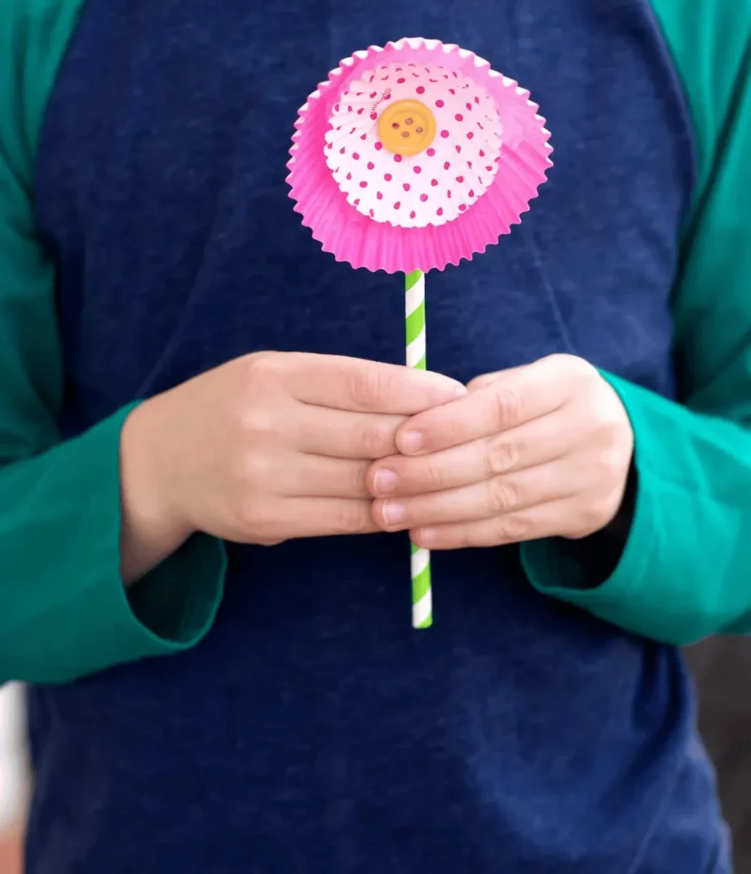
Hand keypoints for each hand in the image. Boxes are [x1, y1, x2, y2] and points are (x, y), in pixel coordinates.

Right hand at [119, 352, 464, 581]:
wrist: (161, 461)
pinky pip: (344, 519)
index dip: (420, 391)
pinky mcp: (265, 518)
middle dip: (426, 439)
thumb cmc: (234, 407)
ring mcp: (264, 474)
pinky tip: (409, 506)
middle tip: (466, 439)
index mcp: (276, 375)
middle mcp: (268, 422)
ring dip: (413, 482)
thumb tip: (421, 398)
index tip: (458, 395)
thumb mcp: (273, 374)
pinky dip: (384, 514)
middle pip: (371, 434)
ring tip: (448, 475)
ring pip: (363, 481)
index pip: (366, 382)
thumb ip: (336, 384)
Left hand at [367, 354, 633, 548]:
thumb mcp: (523, 382)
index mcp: (568, 382)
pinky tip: (424, 533)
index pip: (502, 406)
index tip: (399, 440)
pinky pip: (512, 529)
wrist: (616, 440)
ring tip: (390, 513)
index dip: (448, 426)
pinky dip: (462, 533)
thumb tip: (411, 427)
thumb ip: (475, 399)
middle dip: (431, 472)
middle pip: (499, 456)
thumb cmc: (544, 405)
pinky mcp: (583, 515)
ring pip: (503, 498)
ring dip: (438, 509)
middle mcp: (589, 428)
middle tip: (380, 481)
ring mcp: (592, 476)